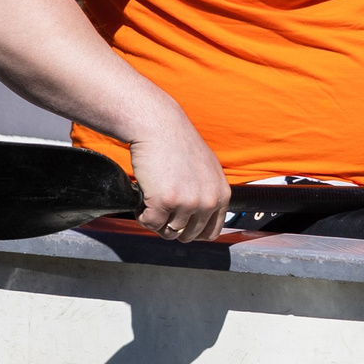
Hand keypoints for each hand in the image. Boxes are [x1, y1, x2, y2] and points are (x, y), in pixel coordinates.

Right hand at [129, 120, 230, 243]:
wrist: (160, 128)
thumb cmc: (179, 146)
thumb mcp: (207, 170)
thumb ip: (208, 194)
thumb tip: (201, 218)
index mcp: (221, 195)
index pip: (211, 232)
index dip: (193, 232)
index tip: (180, 225)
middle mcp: (208, 201)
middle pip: (188, 235)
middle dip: (171, 227)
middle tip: (161, 210)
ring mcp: (188, 203)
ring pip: (168, 231)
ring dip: (156, 220)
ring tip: (152, 200)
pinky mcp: (165, 201)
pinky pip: (150, 224)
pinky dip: (142, 216)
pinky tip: (143, 199)